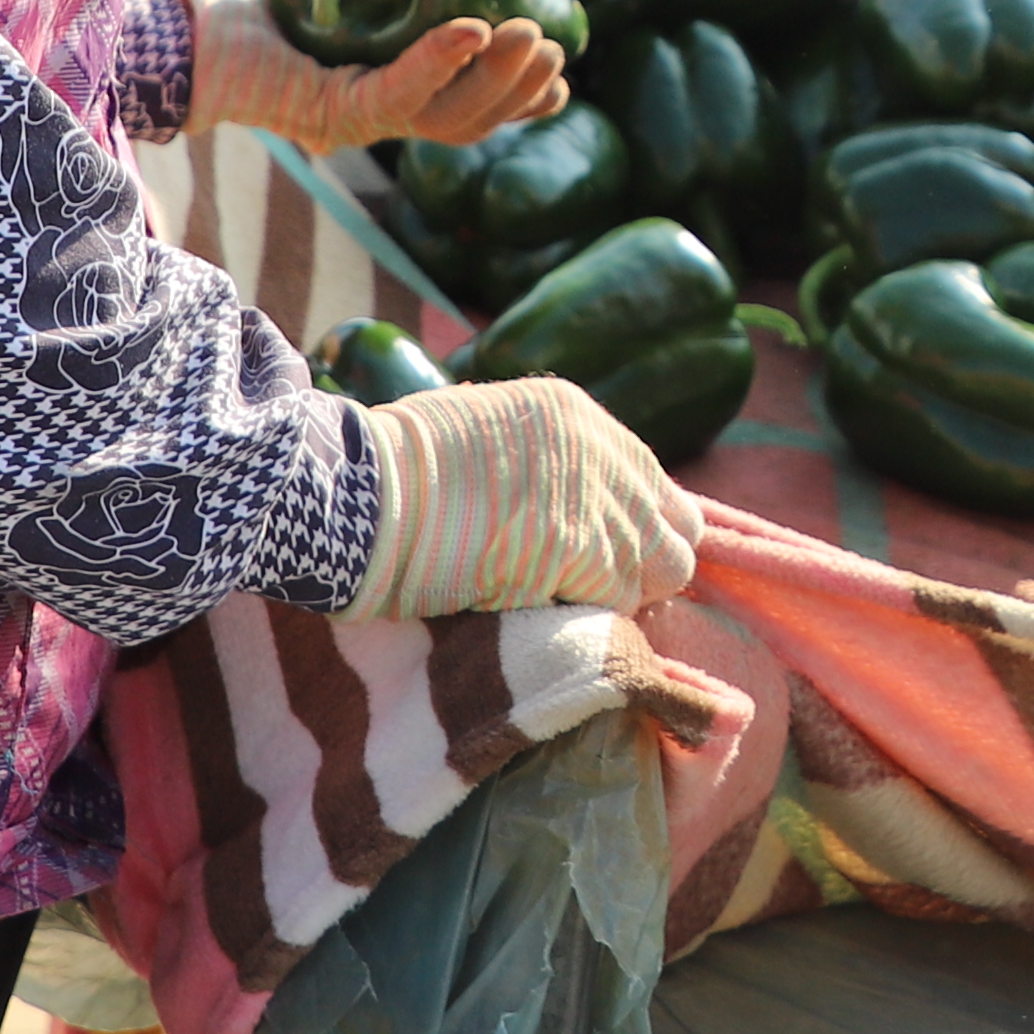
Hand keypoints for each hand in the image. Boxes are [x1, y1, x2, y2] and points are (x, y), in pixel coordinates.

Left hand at [190, 0, 569, 153]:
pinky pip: (402, 92)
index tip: (559, 77)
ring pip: (447, 118)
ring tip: (532, 34)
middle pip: (467, 121)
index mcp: (375, 91)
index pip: (462, 110)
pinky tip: (474, 25)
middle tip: (553, 45)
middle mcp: (369, 116)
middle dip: (519, 89)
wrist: (171, 26)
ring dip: (498, 78)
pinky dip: (441, 59)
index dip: (515, 100)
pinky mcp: (331, 114)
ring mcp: (352, 121)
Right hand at [342, 379, 706, 618]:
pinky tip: (543, 614)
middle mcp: (600, 451)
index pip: (648, 479)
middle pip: (676, 526)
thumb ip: (528, 455)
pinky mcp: (580, 555)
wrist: (357, 491)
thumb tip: (542, 497)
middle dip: (644, 563)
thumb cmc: (388, 469)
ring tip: (564, 605)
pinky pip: (619, 604)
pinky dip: (591, 619)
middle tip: (590, 589)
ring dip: (622, 596)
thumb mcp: (475, 428)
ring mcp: (597, 503)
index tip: (604, 555)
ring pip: (663, 572)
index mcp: (572, 414)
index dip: (632, 525)